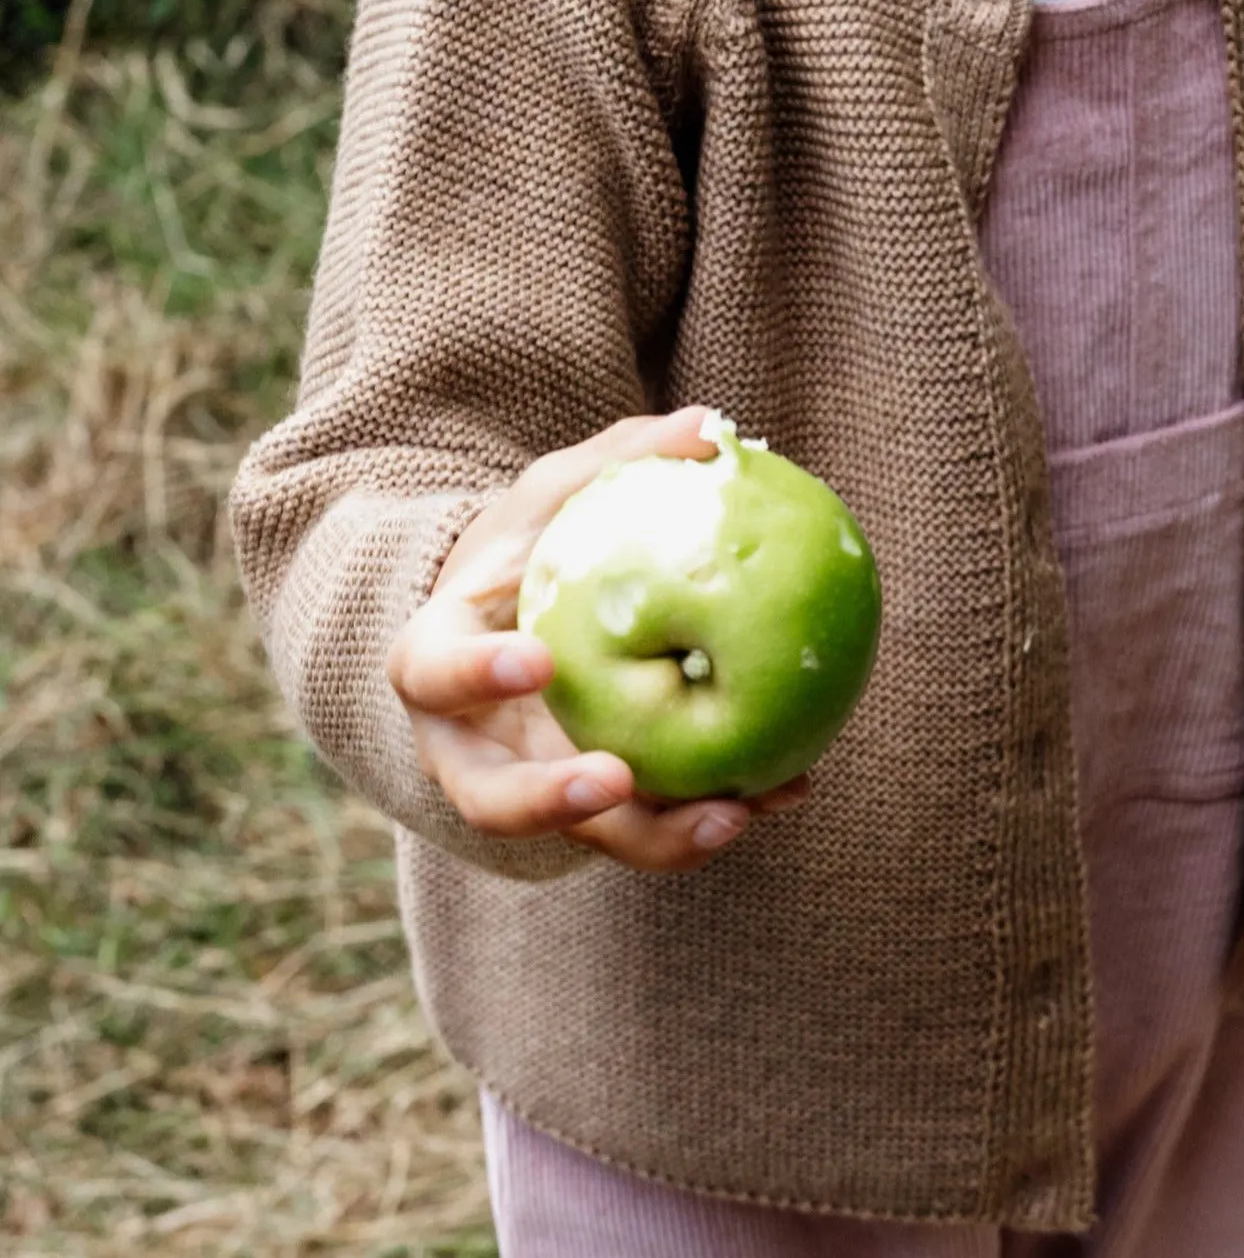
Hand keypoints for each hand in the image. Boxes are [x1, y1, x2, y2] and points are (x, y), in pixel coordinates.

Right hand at [385, 405, 812, 870]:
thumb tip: (711, 426)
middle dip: (548, 801)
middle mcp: (476, 746)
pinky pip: (651, 826)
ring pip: (581, 838)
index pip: (433, 673)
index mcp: (442, 664)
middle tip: (616, 780)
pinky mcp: (597, 810)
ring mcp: (535, 787)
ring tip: (732, 815)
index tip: (539, 661)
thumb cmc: (534, 546)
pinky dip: (714, 814)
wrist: (521, 620)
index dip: (474, 672)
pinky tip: (790, 788)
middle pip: (489, 799)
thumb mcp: (558, 494)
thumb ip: (619, 460)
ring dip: (654, 836)